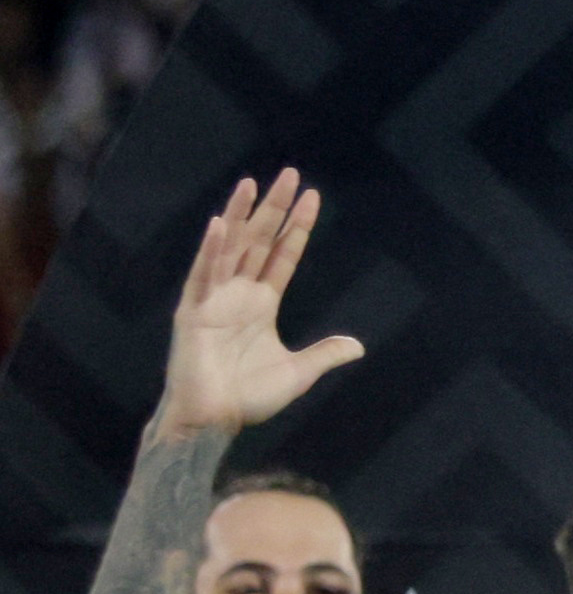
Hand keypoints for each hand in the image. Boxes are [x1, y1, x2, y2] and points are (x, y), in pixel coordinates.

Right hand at [154, 172, 366, 438]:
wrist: (214, 420)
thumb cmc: (248, 398)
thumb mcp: (298, 373)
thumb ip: (324, 354)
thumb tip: (358, 346)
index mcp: (261, 304)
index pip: (283, 255)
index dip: (297, 227)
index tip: (312, 197)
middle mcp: (237, 294)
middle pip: (258, 241)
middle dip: (273, 208)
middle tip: (288, 173)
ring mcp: (214, 300)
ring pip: (229, 248)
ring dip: (240, 216)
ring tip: (251, 183)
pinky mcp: (193, 314)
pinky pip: (202, 276)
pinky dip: (211, 251)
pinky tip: (220, 225)